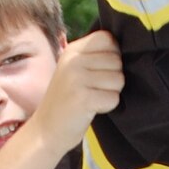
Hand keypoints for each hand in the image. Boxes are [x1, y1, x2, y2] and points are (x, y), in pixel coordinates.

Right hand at [33, 32, 123, 152]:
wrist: (46, 130)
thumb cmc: (65, 100)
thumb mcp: (73, 70)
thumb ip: (93, 56)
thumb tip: (122, 49)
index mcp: (72, 51)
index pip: (107, 38)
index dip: (113, 53)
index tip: (102, 69)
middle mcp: (74, 61)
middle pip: (117, 60)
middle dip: (113, 77)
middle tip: (94, 89)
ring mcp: (77, 79)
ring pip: (119, 79)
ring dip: (111, 92)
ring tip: (93, 98)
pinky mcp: (84, 99)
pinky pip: (114, 98)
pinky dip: (107, 106)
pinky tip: (91, 109)